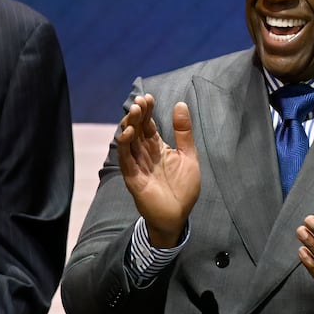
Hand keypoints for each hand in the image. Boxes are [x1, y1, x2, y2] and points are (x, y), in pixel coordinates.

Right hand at [117, 95, 199, 246]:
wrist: (178, 216)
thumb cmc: (184, 188)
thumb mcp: (189, 156)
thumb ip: (183, 132)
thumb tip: (180, 104)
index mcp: (157, 147)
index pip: (148, 125)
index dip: (148, 111)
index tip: (149, 97)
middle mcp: (144, 154)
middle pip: (137, 129)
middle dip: (138, 114)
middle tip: (141, 101)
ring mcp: (137, 165)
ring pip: (128, 141)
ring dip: (130, 125)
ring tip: (135, 111)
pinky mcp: (132, 177)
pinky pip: (125, 159)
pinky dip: (124, 145)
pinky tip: (128, 132)